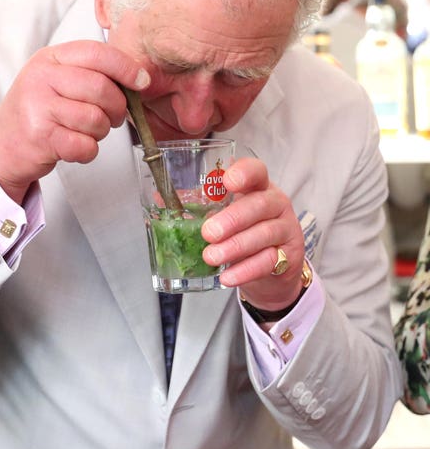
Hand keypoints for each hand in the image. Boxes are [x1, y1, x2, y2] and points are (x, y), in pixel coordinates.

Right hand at [0, 40, 148, 202]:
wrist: (0, 148)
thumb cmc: (37, 114)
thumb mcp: (55, 81)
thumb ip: (89, 73)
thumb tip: (137, 78)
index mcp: (48, 58)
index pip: (96, 53)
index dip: (126, 67)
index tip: (142, 81)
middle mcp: (40, 78)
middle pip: (101, 87)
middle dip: (117, 107)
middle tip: (113, 118)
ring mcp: (38, 107)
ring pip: (95, 118)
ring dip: (100, 132)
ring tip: (85, 133)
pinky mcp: (40, 137)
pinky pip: (85, 145)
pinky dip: (87, 151)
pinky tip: (74, 148)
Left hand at [201, 157, 304, 310]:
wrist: (272, 269)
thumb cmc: (244, 232)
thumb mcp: (225, 215)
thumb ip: (200, 206)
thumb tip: (159, 199)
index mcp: (258, 187)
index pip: (257, 171)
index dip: (245, 173)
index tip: (228, 181)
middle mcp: (275, 203)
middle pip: (259, 204)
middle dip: (233, 218)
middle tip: (208, 232)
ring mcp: (285, 228)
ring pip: (264, 234)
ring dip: (235, 246)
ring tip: (211, 256)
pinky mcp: (289, 256)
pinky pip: (268, 261)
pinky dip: (245, 270)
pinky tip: (226, 276)